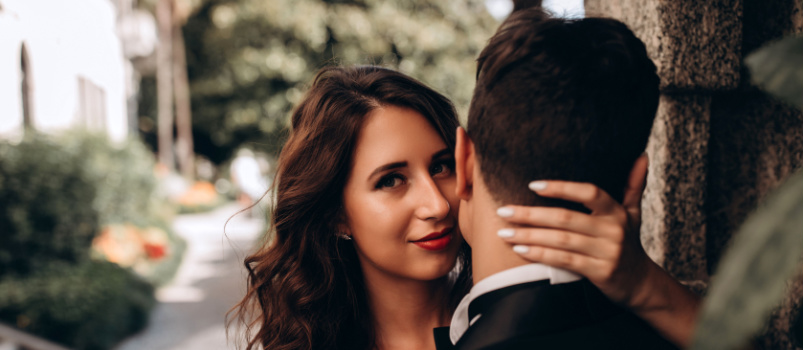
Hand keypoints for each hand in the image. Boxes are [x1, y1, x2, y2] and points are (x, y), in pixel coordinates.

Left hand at [496, 156, 651, 304]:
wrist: (640, 283)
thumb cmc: (628, 243)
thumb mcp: (633, 213)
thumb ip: (633, 184)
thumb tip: (642, 155)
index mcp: (616, 212)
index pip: (589, 192)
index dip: (561, 188)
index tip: (532, 185)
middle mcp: (613, 230)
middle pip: (566, 218)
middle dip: (530, 214)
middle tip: (503, 211)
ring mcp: (606, 252)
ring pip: (560, 240)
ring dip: (528, 235)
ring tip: (504, 232)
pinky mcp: (599, 272)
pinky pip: (564, 261)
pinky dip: (540, 254)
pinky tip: (520, 250)